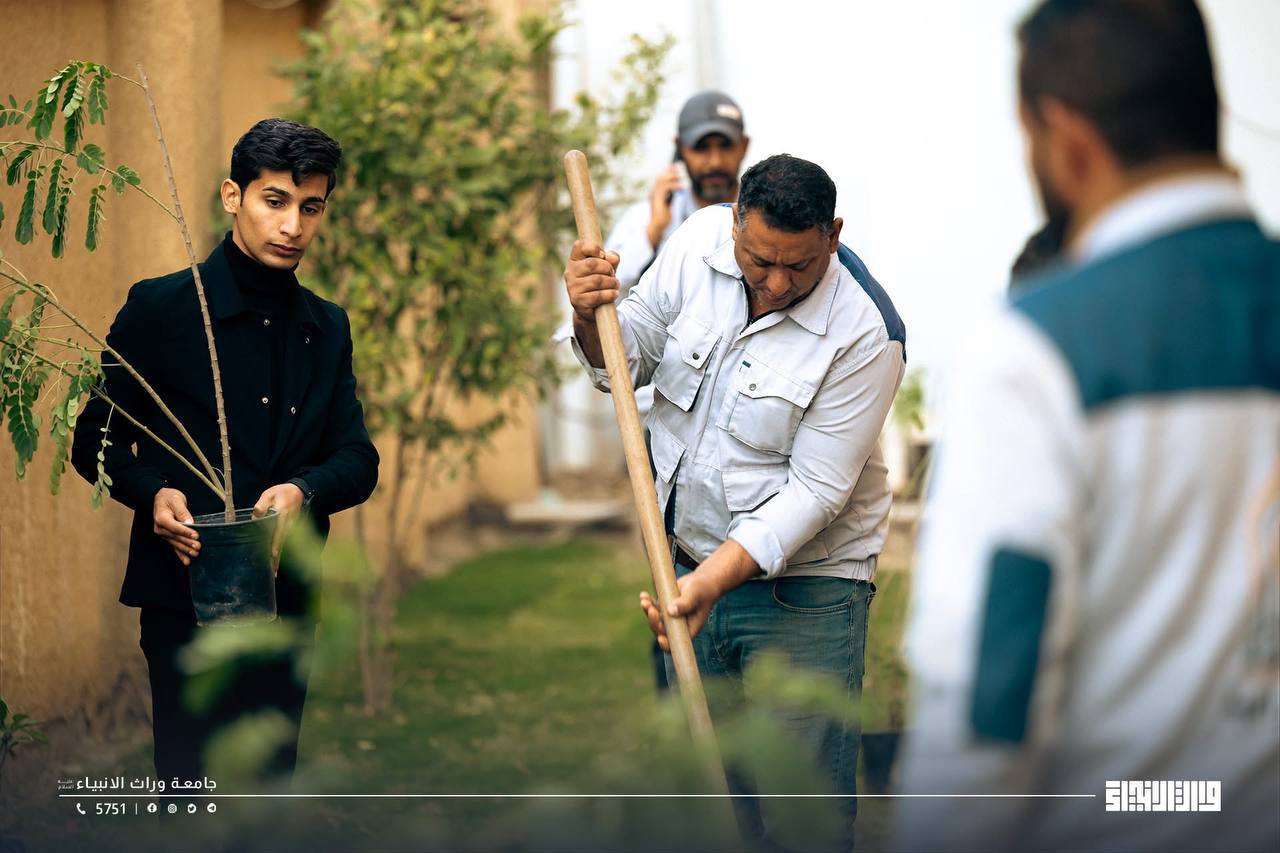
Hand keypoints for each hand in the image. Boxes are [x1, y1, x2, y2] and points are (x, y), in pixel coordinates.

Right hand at [153, 488, 197, 566]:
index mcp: (161, 518)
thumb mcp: (176, 500)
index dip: (185, 532)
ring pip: (176, 543)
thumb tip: (189, 522)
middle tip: (198, 546)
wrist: (161, 498)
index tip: (196, 535)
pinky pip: (174, 546)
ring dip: (186, 549)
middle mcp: (160, 528)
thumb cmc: (169, 497)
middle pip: (176, 536)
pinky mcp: (168, 537)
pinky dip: (180, 554)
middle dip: (187, 542)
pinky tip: (187, 561)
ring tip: (195, 554)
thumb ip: (182, 511)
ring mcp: (163, 534)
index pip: (174, 526)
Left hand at [253, 483, 303, 573]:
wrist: (299, 492)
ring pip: (285, 546)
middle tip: (272, 571)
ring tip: (274, 572)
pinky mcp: (291, 530)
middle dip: (277, 558)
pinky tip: (276, 562)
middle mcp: (289, 524)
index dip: (276, 544)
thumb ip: (261, 505)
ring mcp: (291, 528)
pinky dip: (281, 553)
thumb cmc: (282, 492)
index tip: (272, 554)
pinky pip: (286, 544)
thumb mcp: (270, 494)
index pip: (279, 531)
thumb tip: (255, 517)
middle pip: (282, 543)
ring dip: (279, 558)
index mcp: (283, 514)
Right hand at [564, 239, 620, 322]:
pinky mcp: (577, 301)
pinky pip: (598, 295)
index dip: (595, 248)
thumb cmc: (599, 282)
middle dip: (608, 269)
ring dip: (612, 283)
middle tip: (612, 274)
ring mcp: (572, 287)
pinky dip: (610, 294)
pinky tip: (613, 294)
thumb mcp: (607, 267)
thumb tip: (613, 258)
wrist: (592, 307)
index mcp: (575, 259)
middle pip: (592, 264)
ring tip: (615, 285)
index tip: (602, 256)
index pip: (580, 245)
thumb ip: (611, 259)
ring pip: (597, 280)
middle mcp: (570, 272)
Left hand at [638, 539, 761, 650]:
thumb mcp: (695, 595)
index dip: (667, 644)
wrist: (702, 580)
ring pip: (656, 620)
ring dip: (648, 612)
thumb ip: (685, 603)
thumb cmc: (703, 589)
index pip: (677, 642)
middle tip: (651, 610)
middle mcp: (679, 625)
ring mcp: (671, 617)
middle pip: (663, 631)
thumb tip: (671, 611)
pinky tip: (644, 595)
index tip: (660, 638)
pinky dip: (648, 603)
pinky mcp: (665, 607)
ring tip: (645, 601)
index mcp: (690, 628)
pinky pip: (654, 608)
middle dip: (654, 623)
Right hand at [645, 165, 683, 248]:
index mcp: (655, 193)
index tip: (675, 166)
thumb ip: (673, 196)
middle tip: (679, 167)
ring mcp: (654, 195)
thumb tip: (682, 187)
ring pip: (662, 180)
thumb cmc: (665, 218)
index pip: (660, 178)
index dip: (667, 171)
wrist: (658, 226)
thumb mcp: (671, 204)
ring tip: (682, 176)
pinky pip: (665, 187)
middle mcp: (653, 192)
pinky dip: (674, 185)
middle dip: (670, 171)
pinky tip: (682, 186)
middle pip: (660, 176)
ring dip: (673, 176)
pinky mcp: (657, 199)